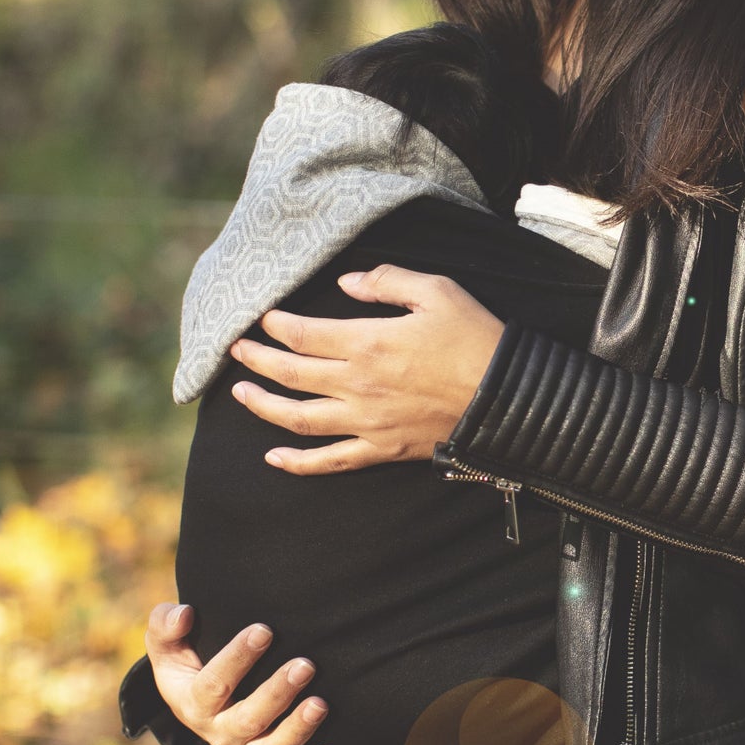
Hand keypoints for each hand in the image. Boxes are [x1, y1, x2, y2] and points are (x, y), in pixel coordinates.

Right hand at [145, 602, 336, 744]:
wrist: (200, 704)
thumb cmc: (186, 664)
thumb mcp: (166, 646)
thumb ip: (165, 625)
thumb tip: (183, 614)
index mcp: (193, 704)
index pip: (213, 684)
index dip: (238, 657)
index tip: (264, 629)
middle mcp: (220, 732)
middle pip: (248, 719)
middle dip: (277, 694)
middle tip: (305, 666)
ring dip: (298, 728)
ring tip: (321, 704)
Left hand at [226, 265, 506, 476]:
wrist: (508, 398)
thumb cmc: (476, 339)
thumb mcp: (437, 292)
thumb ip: (387, 282)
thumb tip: (346, 283)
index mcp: (368, 343)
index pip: (303, 333)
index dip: (276, 324)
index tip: (263, 317)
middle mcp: (357, 385)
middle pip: (290, 373)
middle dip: (257, 359)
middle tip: (236, 349)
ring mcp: (366, 422)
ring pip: (298, 418)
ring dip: (263, 406)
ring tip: (241, 394)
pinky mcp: (381, 448)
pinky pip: (330, 460)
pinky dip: (298, 463)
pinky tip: (274, 457)